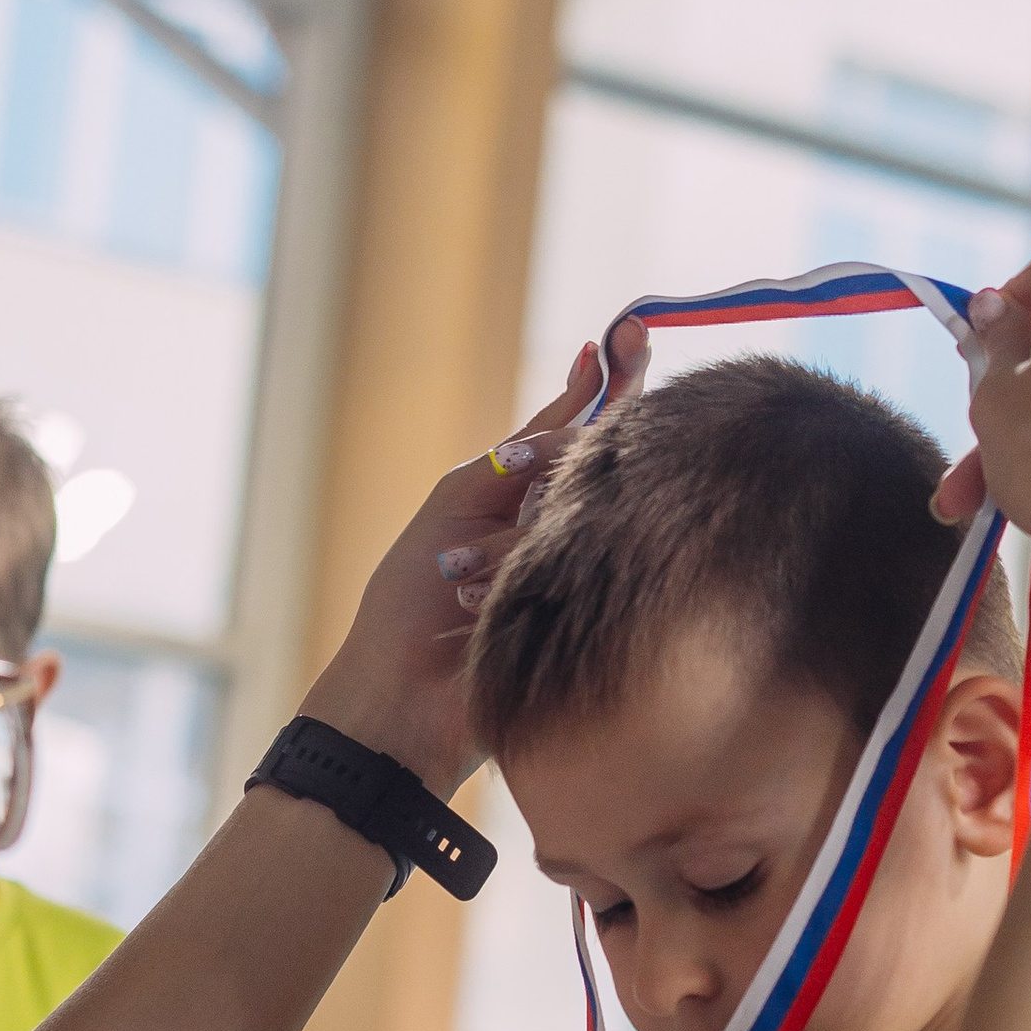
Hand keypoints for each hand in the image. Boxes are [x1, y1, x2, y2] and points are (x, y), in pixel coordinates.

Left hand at [301, 322, 647, 789]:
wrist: (400, 698)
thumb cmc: (413, 598)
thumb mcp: (461, 499)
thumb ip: (527, 445)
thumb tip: (588, 370)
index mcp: (529, 495)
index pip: (587, 427)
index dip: (615, 381)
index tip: (631, 332)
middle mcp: (568, 526)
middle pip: (614, 460)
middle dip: (615, 429)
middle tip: (613, 390)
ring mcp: (588, 568)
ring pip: (604, 508)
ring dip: (546, 519)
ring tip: (485, 558)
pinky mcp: (598, 616)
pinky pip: (600, 561)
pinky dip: (552, 557)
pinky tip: (512, 574)